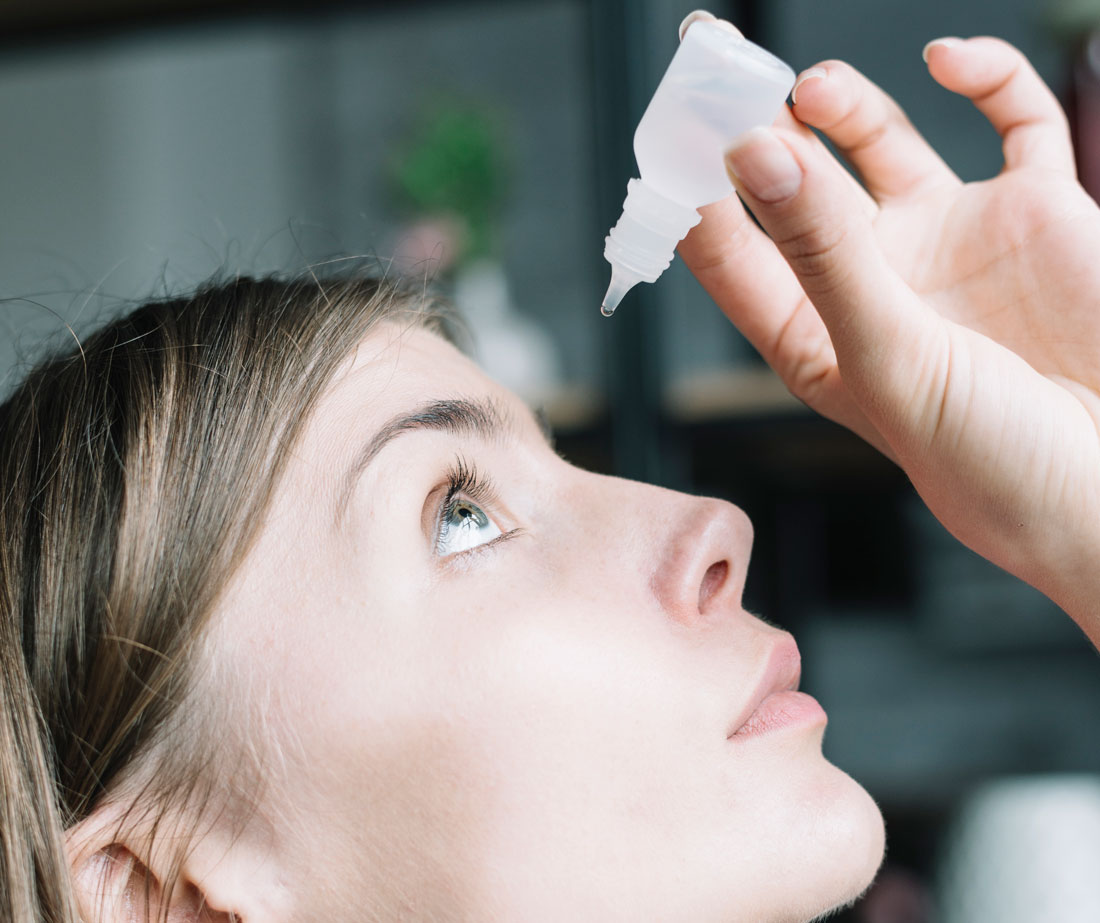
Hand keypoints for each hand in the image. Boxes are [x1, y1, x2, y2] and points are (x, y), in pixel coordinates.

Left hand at [678, 33, 1099, 642]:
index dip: (695, 197)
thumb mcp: (890, 360)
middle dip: (755, 130)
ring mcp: (946, 244)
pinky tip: (950, 61)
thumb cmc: (994, 462)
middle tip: (721, 70)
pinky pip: (1010, 121)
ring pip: (878, 146)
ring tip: (811, 89)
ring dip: (841, 106)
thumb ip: (824, 256)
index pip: (734, 257)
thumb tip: (754, 158)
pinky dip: (987, 77)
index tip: (671, 135)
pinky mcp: (1030, 212)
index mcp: (816, 340)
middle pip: (792, 189)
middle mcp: (871, 284)